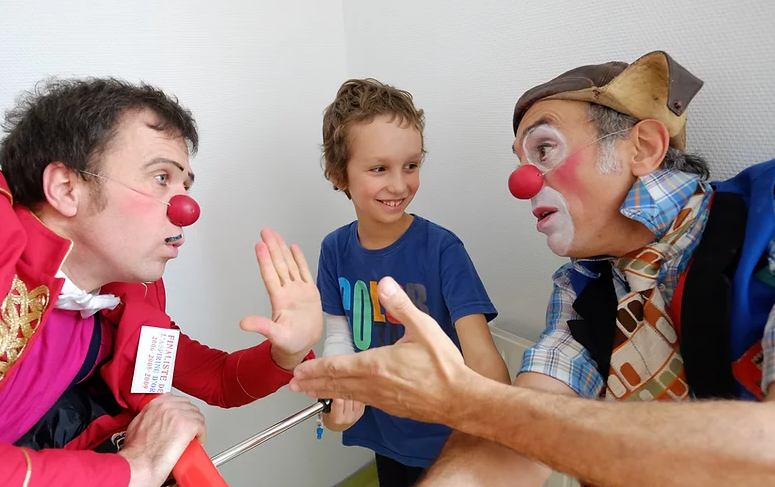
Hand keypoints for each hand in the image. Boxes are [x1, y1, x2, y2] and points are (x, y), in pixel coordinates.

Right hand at [118, 394, 205, 486]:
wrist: (140, 462)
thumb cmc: (136, 449)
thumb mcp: (137, 424)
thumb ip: (148, 415)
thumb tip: (156, 418)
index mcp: (156, 404)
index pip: (176, 400)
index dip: (181, 410)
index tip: (182, 418)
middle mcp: (168, 405)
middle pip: (188, 407)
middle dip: (190, 418)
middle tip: (189, 430)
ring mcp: (179, 414)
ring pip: (197, 416)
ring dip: (197, 428)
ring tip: (193, 438)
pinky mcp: (189, 425)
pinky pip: (202, 427)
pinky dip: (201, 436)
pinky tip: (197, 443)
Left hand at [240, 228, 322, 370]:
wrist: (303, 345)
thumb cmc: (290, 343)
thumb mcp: (276, 336)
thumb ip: (262, 327)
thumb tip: (243, 323)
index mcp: (279, 300)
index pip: (271, 276)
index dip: (265, 260)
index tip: (260, 245)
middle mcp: (287, 292)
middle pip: (279, 265)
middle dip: (272, 247)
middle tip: (266, 231)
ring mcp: (298, 290)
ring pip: (290, 265)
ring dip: (283, 250)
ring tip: (276, 235)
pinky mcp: (310, 292)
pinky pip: (305, 272)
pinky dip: (300, 259)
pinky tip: (294, 248)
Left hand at [290, 277, 472, 424]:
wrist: (460, 399)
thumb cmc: (444, 367)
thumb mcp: (423, 328)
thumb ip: (401, 305)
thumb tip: (385, 283)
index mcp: (377, 364)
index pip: (337, 366)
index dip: (316, 368)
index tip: (300, 370)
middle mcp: (374, 385)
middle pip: (336, 384)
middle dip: (313, 383)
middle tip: (294, 384)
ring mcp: (382, 399)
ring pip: (347, 396)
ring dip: (326, 393)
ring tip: (311, 393)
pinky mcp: (392, 408)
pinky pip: (362, 403)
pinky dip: (346, 400)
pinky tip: (346, 398)